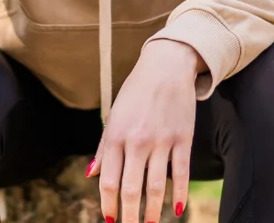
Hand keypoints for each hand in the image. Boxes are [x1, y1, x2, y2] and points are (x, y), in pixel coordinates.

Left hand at [89, 41, 202, 222]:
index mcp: (116, 136)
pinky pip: (182, 173)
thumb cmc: (136, 92)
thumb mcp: (114, 116)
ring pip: (156, 186)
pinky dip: (179, 194)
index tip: (110, 220)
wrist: (166, 66)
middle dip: (129, 215)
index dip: (108, 204)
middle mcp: (137, 141)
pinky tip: (176, 210)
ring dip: (153, 211)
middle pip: (131, 189)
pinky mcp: (183, 138)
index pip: (109, 180)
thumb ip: (104, 148)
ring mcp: (162, 140)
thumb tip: (91, 175)